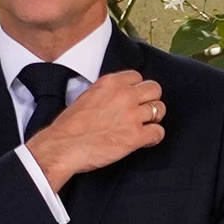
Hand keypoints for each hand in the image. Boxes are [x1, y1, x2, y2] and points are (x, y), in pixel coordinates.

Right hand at [25, 69, 166, 188]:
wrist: (63, 146)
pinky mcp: (136, 136)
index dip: (137, 88)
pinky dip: (154, 137)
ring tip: (144, 126)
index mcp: (111, 83)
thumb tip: (117, 97)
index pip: (137, 76)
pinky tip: (144, 140)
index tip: (133, 97)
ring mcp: (132, 116)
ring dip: (154, 118)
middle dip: (150, 99)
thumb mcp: (87, 96)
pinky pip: (158, 132)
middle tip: (143, 111)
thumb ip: (106, 92)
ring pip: (160, 109)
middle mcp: (124, 95)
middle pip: (154, 89)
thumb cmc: (70, 126)